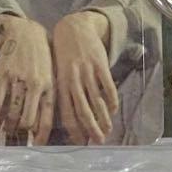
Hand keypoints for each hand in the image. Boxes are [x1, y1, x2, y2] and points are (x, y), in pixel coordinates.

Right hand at [0, 15, 54, 144]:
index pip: (48, 119)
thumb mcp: (53, 76)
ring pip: (12, 114)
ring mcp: (19, 81)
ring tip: (4, 141)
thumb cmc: (42, 58)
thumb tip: (45, 125)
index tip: (36, 149)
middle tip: (17, 147)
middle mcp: (36, 86)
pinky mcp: (3, 76)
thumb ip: (50, 98)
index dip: (41, 137)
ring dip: (7, 131)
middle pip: (28, 121)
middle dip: (22, 137)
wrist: (26, 32)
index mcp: (51, 88)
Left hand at [52, 11, 119, 144]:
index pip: (67, 115)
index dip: (76, 131)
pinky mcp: (99, 64)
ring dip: (104, 118)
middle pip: (83, 112)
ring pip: (97, 102)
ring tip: (108, 129)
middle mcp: (73, 81)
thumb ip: (63, 93)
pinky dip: (112, 100)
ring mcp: (87, 73)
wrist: (73, 29)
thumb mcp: (57, 74)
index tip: (83, 142)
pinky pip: (108, 87)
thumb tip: (70, 118)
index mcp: (60, 86)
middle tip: (99, 141)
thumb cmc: (62, 55)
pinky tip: (114, 109)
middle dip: (92, 129)